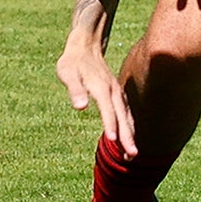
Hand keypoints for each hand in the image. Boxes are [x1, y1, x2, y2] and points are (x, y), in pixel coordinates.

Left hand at [56, 41, 135, 155]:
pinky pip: (126, 113)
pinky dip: (129, 127)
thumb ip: (74, 90)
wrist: (85, 46)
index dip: (110, 125)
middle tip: (132, 155)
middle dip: (127, 136)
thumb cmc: (73, 62)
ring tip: (132, 155)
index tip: (113, 141)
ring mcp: (117, 93)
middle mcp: (113, 92)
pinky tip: (129, 139)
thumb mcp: (67, 73)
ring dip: (131, 135)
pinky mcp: (117, 95)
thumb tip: (80, 107)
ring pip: (127, 116)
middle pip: (122, 116)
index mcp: (102, 88)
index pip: (108, 110)